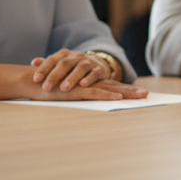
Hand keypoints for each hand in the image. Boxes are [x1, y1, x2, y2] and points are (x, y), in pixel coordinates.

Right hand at [26, 78, 147, 101]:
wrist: (34, 81)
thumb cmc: (50, 88)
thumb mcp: (66, 92)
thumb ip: (76, 93)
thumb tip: (85, 98)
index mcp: (89, 84)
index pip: (111, 86)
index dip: (126, 90)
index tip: (140, 94)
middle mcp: (90, 83)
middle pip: (115, 86)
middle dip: (131, 91)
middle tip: (147, 95)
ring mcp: (84, 85)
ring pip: (110, 88)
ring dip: (126, 93)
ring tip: (140, 96)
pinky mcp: (77, 90)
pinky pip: (95, 92)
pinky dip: (107, 95)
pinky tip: (118, 97)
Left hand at [31, 49, 112, 92]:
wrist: (97, 64)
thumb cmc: (73, 67)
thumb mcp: (61, 64)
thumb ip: (48, 64)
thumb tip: (34, 62)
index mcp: (64, 55)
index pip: (52, 60)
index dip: (44, 69)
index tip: (36, 79)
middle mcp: (76, 56)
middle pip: (64, 64)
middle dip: (55, 76)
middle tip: (46, 88)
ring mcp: (88, 62)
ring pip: (80, 68)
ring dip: (71, 78)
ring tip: (63, 88)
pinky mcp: (99, 69)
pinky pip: (94, 73)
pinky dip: (89, 78)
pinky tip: (83, 85)